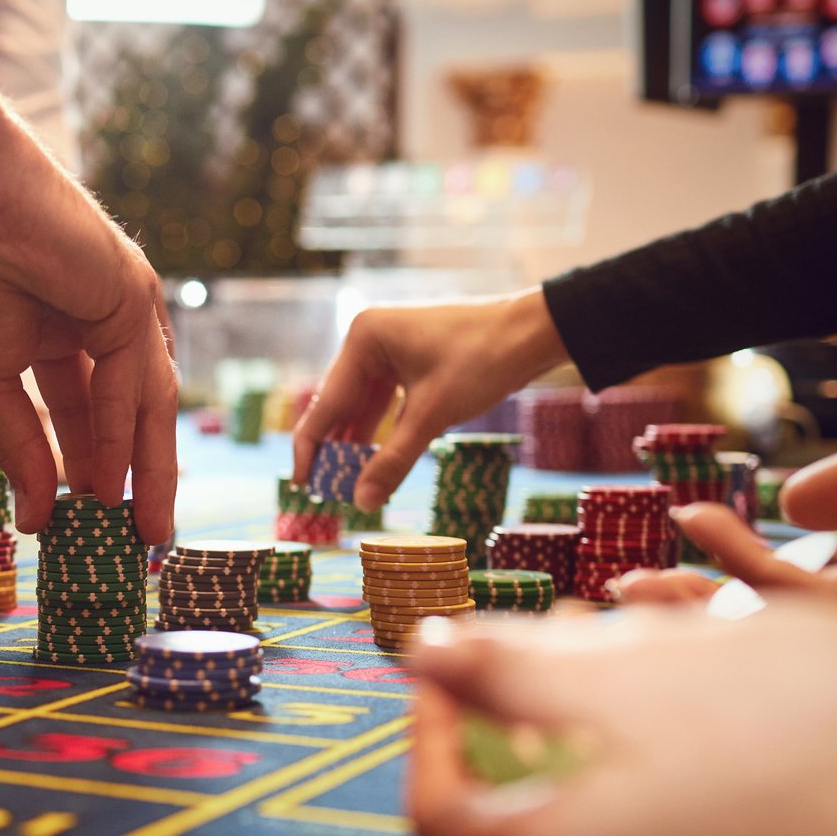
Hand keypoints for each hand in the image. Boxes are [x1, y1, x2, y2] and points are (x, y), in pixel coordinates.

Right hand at [0, 32, 177, 541]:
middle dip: (138, 480)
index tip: (91, 526)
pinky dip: (121, 430)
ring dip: (146, 469)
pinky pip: (133, 377)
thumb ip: (19, 448)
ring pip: (147, 402)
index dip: (91, 469)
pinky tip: (110, 476)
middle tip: (141, 541)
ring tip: (142, 528)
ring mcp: (126, 305)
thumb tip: (36, 519)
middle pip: (133, 414)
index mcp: (66, 333)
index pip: (90, 414)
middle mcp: (104, 321)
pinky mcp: (133, 293)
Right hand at [292, 291, 570, 512]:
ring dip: (356, 444)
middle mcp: (368, 339)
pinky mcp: (409, 361)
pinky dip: (380, 432)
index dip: (311, 450)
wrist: (535, 332)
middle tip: (324, 493)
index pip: (325, 404)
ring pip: (361, 406)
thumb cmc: (483, 360)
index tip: (301, 487)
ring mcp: (389, 349)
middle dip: (334, 449)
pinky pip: (384, 403)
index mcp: (363, 339)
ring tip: (345, 484)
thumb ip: (394, 460)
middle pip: (338, 405)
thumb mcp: (433, 415)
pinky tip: (371, 461)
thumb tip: (362, 503)